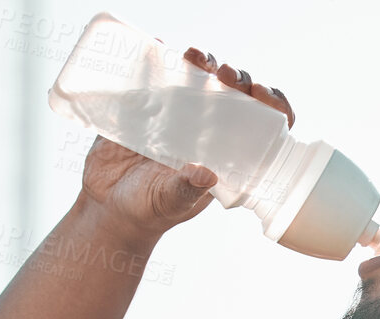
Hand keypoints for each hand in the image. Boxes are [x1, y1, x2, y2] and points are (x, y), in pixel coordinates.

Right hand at [76, 46, 296, 238]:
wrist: (108, 208)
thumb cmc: (148, 211)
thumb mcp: (170, 202)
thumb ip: (186, 189)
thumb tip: (206, 174)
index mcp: (226, 155)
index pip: (262, 125)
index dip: (270, 104)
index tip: (261, 92)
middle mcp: (208, 131)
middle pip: (235, 95)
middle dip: (236, 77)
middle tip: (225, 73)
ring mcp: (179, 117)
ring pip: (201, 80)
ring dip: (203, 63)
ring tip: (194, 56)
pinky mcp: (147, 108)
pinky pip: (159, 77)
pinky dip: (160, 59)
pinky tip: (159, 46)